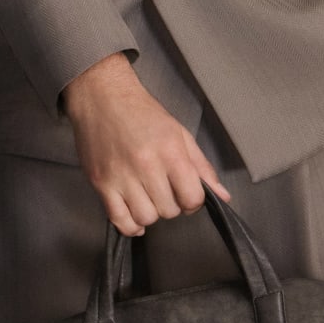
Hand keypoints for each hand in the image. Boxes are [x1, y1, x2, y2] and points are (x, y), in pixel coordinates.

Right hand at [60, 52, 231, 236]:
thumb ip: (201, 167)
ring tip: (147, 196)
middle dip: (171, 204)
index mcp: (170, 152)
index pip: (192, 198)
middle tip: (164, 189)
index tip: (186, 193)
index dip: (193, 201)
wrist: (102, 96)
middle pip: (169, 211)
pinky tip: (134, 215)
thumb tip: (222, 196)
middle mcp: (146, 166)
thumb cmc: (142, 113)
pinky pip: (118, 220)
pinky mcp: (100, 183)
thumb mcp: (179, 133)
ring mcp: (120, 176)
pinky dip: (129, 225)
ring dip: (150, 212)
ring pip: (145, 218)